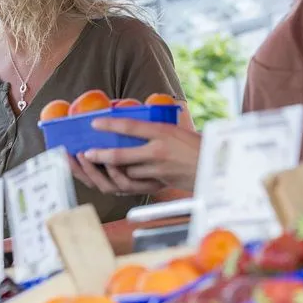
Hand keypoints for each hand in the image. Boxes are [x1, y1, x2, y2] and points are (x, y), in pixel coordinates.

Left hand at [73, 117, 202, 193]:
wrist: (216, 166)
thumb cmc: (196, 144)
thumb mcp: (176, 129)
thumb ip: (154, 126)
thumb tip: (133, 118)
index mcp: (163, 132)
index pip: (131, 126)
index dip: (110, 124)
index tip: (94, 123)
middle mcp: (159, 151)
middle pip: (122, 155)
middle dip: (101, 155)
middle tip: (86, 153)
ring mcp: (159, 170)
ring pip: (126, 172)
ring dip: (109, 170)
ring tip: (95, 164)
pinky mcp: (160, 183)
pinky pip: (135, 184)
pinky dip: (122, 180)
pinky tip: (111, 176)